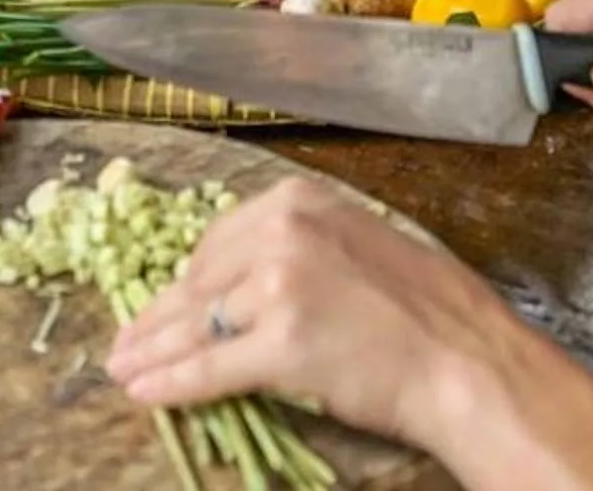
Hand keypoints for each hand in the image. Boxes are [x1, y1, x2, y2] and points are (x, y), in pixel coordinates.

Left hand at [108, 177, 569, 465]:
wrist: (467, 361)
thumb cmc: (426, 311)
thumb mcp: (355, 246)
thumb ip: (294, 251)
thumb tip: (236, 283)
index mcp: (299, 201)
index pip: (217, 241)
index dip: (185, 281)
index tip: (162, 303)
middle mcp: (284, 232)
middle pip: (199, 282)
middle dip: (159, 318)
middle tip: (126, 342)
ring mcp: (279, 287)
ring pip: (197, 325)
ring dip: (153, 352)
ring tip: (124, 369)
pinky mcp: (280, 344)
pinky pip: (209, 367)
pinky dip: (171, 383)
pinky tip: (145, 391)